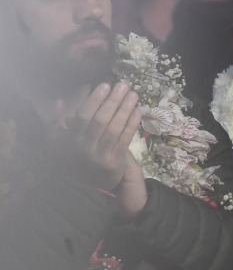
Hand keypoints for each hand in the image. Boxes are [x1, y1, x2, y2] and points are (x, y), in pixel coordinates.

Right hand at [54, 82, 147, 215]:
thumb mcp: (58, 141)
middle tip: (124, 85)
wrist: (87, 184)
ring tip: (133, 94)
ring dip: (125, 109)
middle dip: (113, 101)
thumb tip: (60, 101)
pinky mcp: (115, 162)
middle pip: (101, 120)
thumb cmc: (74, 156)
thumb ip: (56, 121)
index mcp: (69, 141)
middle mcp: (83, 148)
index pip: (83, 117)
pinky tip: (139, 110)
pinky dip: (132, 123)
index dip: (95, 100)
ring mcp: (100, 156)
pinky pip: (125, 139)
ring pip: (114, 129)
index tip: (106, 84)